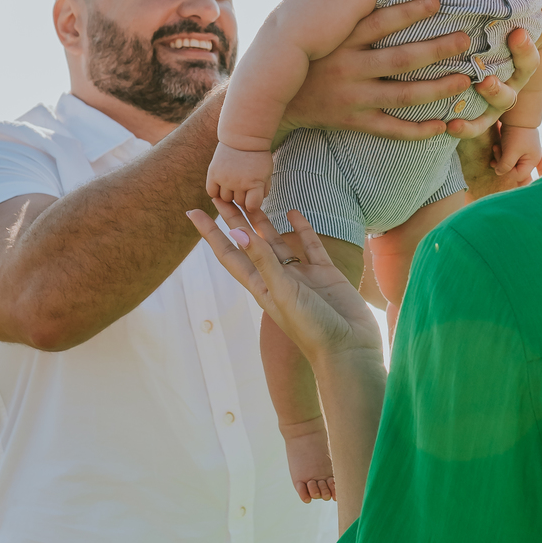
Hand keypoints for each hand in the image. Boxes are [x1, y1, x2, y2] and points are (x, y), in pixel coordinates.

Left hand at [188, 204, 380, 368]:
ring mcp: (302, 275)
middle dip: (234, 219)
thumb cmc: (312, 329)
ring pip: (278, 242)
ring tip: (253, 198)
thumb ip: (263, 262)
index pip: (229, 253)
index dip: (210, 233)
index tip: (193, 211)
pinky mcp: (325, 273)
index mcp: (261, 286)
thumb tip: (238, 233)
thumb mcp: (283, 293)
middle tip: (220, 194)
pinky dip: (302, 229)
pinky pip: (310, 245)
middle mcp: (278, 278)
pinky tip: (294, 212)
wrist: (349, 348)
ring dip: (264, 221)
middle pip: (250, 242)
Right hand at [206, 143, 273, 212]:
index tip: (253, 196)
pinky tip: (222, 184)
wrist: (244, 136)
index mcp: (255, 183)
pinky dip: (216, 191)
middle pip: (239, 203)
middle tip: (244, 185)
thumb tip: (253, 207)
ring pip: (225, 199)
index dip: (253, 203)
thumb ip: (263, 190)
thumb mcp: (267, 173)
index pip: (252, 206)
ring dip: (229, 194)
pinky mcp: (213, 173)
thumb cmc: (258, 156)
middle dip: (242, 196)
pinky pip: (212, 192)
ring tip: (233, 183)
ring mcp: (225, 178)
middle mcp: (239, 182)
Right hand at [280, 0, 469, 140]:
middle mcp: (348, 68)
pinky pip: (390, 129)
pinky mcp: (354, 121)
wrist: (277, 99)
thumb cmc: (311, 57)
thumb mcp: (322, 30)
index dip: (408, 11)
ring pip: (402, 95)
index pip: (379, 23)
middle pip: (400, 59)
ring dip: (437, 89)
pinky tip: (442, 126)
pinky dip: (417, 130)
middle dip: (436, 49)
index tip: (437, 1)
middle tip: (464, 40)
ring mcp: (353, 98)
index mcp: (342, 41)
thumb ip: (348, 11)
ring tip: (464, 81)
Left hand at [444, 25, 541, 140]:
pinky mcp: (476, 118)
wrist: (465, 75)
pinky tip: (450, 125)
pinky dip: (465, 129)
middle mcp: (510, 82)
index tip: (516, 32)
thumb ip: (521, 8)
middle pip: (519, 78)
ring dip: (493, 95)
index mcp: (516, 62)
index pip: (529, 57)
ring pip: (501, 104)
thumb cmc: (487, 44)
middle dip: (511, 68)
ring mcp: (495, 103)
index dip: (525, 47)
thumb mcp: (501, 26)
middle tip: (503, 50)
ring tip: (481, 84)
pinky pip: (475, 128)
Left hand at [491, 124, 541, 183]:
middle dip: (502, 162)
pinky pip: (508, 154)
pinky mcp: (517, 145)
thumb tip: (498, 172)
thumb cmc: (516, 133)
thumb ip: (505, 165)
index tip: (499, 162)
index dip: (507, 171)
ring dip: (500, 157)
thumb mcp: (511, 152)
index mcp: (533, 161)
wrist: (516, 113)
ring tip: (495, 147)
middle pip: (513, 169)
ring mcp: (524, 151)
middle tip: (496, 151)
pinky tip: (496, 146)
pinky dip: (501, 152)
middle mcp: (530, 157)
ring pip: (509, 162)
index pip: (518, 175)